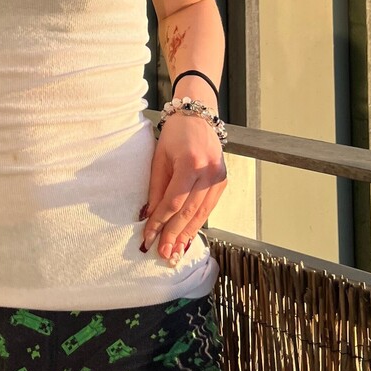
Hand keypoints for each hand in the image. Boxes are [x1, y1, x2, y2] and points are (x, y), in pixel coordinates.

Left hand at [140, 111, 227, 262]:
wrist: (199, 116)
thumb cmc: (175, 134)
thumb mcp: (159, 157)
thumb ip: (156, 188)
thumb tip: (149, 216)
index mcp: (191, 163)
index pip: (173, 202)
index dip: (160, 222)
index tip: (148, 237)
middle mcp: (209, 172)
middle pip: (189, 212)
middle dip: (174, 235)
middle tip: (163, 254)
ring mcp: (219, 178)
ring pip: (201, 213)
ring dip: (187, 235)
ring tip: (174, 252)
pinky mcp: (223, 181)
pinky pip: (209, 208)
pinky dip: (197, 223)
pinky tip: (188, 236)